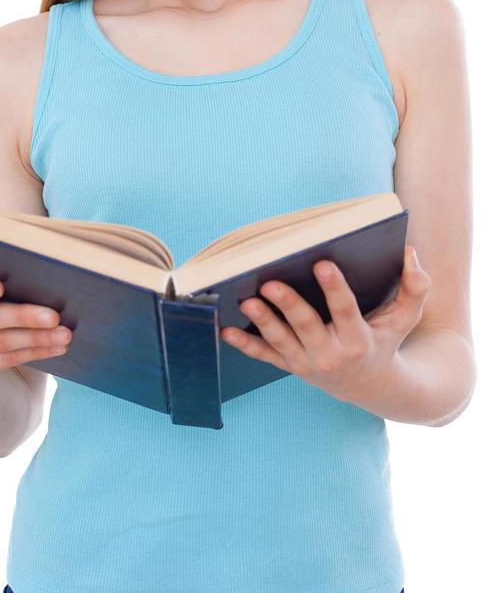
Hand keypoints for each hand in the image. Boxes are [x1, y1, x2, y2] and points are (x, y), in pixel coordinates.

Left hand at [220, 245, 431, 403]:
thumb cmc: (385, 340)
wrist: (370, 387)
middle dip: (288, 305)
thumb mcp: (405, 318)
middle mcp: (331, 353)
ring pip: (281, 341)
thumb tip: (409, 253)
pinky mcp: (290, 366)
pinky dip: (245, 345)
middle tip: (270, 282)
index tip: (322, 263)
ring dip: (262, 322)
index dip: (334, 288)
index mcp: (358, 337)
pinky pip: (265, 357)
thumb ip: (415, 287)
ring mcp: (307, 362)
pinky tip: (225, 330)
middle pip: (306, 326)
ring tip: (246, 300)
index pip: (345, 310)